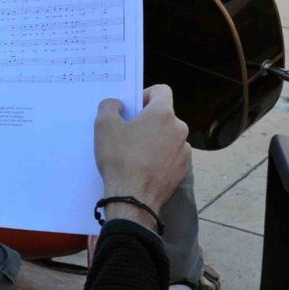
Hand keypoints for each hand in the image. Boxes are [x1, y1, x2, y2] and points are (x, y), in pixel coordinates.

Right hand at [93, 85, 189, 222]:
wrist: (134, 199)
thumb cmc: (120, 159)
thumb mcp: (104, 127)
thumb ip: (109, 106)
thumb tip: (118, 104)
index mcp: (163, 114)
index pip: (161, 90)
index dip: (145, 95)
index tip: (133, 108)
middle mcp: (179, 129)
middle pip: (164, 115)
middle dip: (148, 120)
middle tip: (128, 132)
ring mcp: (184, 150)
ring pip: (168, 136)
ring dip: (155, 139)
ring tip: (136, 153)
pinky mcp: (184, 169)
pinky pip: (171, 155)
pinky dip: (160, 156)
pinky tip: (144, 167)